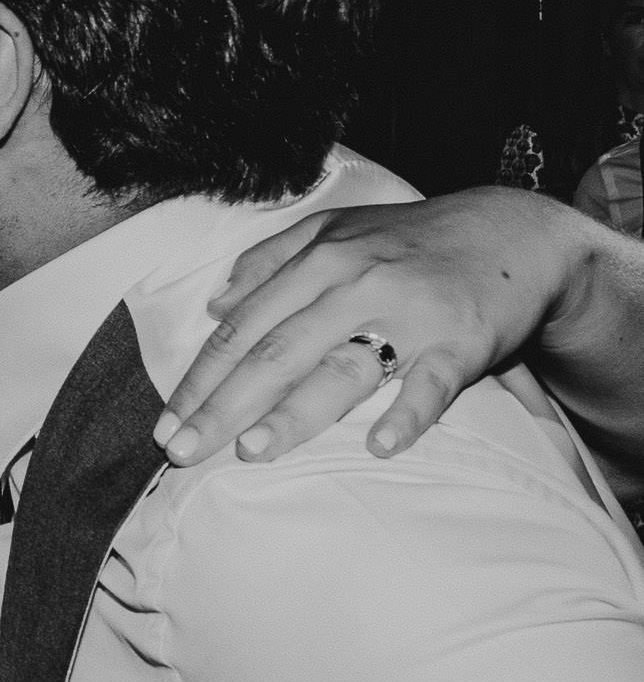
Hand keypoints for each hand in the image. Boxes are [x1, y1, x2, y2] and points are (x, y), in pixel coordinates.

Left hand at [157, 188, 579, 464]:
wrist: (515, 233)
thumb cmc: (410, 240)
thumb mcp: (334, 229)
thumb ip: (269, 261)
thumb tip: (215, 303)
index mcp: (317, 261)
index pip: (243, 329)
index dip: (201, 378)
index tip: (166, 423)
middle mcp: (355, 284)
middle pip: (276, 354)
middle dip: (224, 406)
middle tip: (184, 451)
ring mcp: (409, 314)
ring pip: (341, 368)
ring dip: (295, 413)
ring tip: (252, 451)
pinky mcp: (462, 340)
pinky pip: (431, 383)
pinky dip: (408, 414)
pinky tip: (381, 446)